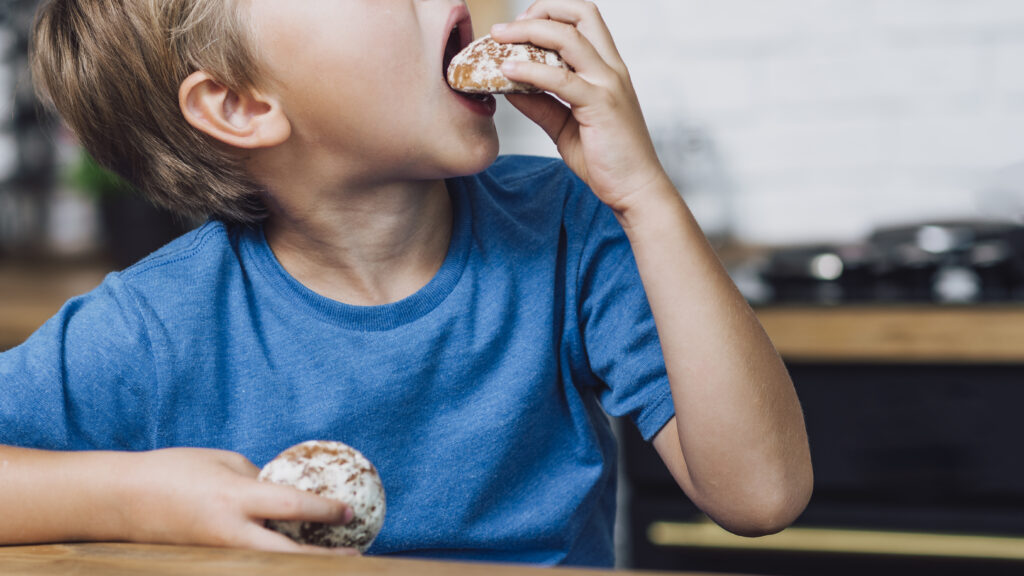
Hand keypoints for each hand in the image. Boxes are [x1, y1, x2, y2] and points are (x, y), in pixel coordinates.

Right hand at [121, 448, 357, 554]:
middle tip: (354, 556)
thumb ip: (259, 480)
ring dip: (299, 563)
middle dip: (322, 559)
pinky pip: (249, 562)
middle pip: (286, 555)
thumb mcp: (224, 462)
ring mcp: (217, 552)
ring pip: (269, 564)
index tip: (350, 511)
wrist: (120, 499)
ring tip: (331, 560)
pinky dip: (274, 560)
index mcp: (235, 497)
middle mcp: (229, 531)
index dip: (325, 510)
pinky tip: (292, 554)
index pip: (291, 506)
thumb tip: (289, 494)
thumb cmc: (175, 470)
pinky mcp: (208, 562)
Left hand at [491, 0, 670, 214]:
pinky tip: (507, 71)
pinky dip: (529, 71)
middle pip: (580, 13)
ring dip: (527, 32)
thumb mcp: (565, 126)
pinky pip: (560, 78)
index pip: (583, 19)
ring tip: (498, 40)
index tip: (520, 28)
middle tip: (505, 29)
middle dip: (539, 11)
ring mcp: (608, 84)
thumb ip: (541, 104)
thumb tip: (508, 87)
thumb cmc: (606, 160)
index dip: (550, 14)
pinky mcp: (601, 105)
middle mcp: (611, 68)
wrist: (635, 190)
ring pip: (567, 37)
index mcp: (607, 68)